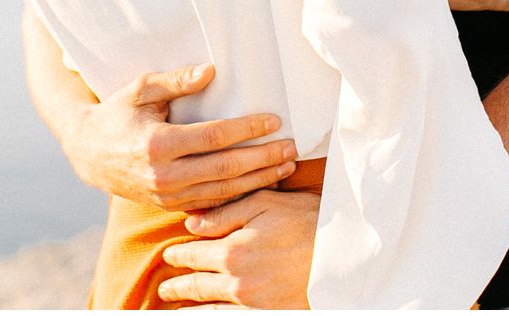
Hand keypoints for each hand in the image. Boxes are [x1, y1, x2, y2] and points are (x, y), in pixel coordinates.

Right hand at [64, 64, 298, 210]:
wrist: (89, 154)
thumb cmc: (119, 113)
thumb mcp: (142, 89)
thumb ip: (177, 80)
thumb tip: (212, 71)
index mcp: (158, 143)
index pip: (214, 137)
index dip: (247, 129)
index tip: (274, 121)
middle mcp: (164, 175)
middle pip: (225, 169)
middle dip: (263, 159)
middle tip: (292, 148)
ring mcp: (167, 195)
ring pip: (223, 191)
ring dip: (258, 179)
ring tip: (286, 166)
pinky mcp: (170, 206)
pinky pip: (212, 203)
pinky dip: (240, 195)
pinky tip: (262, 184)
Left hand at [157, 188, 318, 307]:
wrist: (343, 253)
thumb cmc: (306, 221)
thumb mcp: (265, 204)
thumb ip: (225, 214)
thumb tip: (190, 224)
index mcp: (231, 251)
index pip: (193, 255)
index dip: (178, 255)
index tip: (169, 255)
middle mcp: (236, 282)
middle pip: (196, 286)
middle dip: (178, 286)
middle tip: (165, 288)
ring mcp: (252, 304)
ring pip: (209, 310)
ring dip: (189, 310)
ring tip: (176, 310)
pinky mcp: (267, 314)